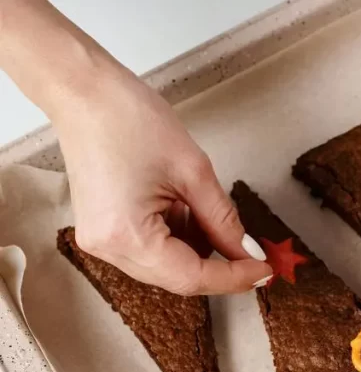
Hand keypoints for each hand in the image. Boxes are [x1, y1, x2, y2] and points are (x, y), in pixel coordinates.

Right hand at [0, 0, 270, 294]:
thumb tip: (248, 252)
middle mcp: (108, 249)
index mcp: (127, 236)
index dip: (233, 278)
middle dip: (219, 267)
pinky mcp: (103, 230)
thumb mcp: (194, 172)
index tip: (265, 270)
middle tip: (256, 256)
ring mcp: (101, 241)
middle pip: (177, 278)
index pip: (191, 277)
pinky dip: (178, 239)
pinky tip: (188, 211)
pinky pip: (150, 250)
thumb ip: (224, 220)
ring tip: (216, 217)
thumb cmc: (130, 121)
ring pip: (166, 266)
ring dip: (199, 250)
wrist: (83, 93)